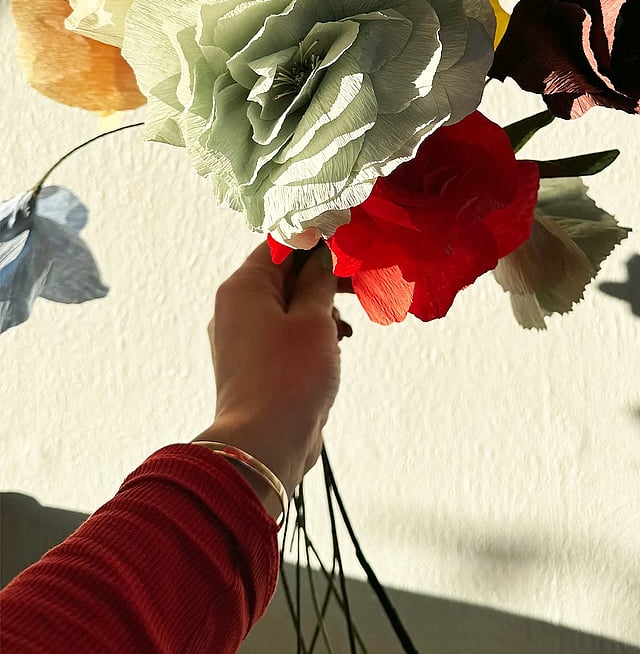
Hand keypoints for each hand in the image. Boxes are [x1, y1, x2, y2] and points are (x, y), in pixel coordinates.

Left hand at [194, 242, 346, 498]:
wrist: (266, 444)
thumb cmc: (290, 375)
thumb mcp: (314, 319)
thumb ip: (319, 281)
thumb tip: (320, 255)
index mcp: (244, 287)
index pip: (279, 245)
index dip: (315, 240)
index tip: (348, 246)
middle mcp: (236, 309)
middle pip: (284, 276)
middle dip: (323, 279)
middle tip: (357, 285)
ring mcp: (244, 339)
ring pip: (288, 307)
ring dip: (321, 310)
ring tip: (344, 330)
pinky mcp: (257, 365)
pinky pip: (286, 335)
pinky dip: (311, 335)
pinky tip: (335, 348)